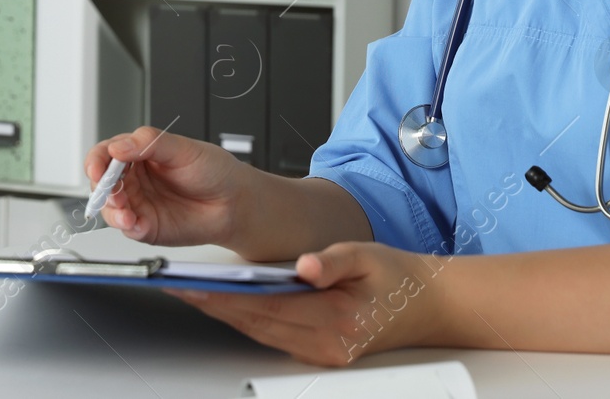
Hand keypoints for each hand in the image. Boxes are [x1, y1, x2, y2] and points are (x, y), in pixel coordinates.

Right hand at [83, 126, 246, 246]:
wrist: (235, 203)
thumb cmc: (214, 171)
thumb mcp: (183, 149)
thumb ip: (149, 143)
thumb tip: (119, 147)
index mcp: (139, 153)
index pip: (106, 153)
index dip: (97, 161)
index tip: (98, 169)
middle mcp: (135, 178)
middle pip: (102, 183)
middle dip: (102, 189)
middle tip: (113, 194)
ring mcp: (139, 203)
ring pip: (109, 208)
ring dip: (111, 211)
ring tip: (125, 213)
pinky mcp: (146, 226)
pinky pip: (127, 228)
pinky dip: (126, 227)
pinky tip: (135, 223)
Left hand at [165, 241, 447, 365]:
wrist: (433, 306)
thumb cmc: (402, 279)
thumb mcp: (369, 255)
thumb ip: (334, 259)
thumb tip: (305, 265)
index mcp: (336, 320)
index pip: (265, 307)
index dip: (223, 295)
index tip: (191, 283)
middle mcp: (326, 345)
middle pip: (254, 323)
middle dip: (212, 304)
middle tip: (175, 284)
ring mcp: (322, 354)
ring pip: (259, 332)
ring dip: (224, 313)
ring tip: (190, 291)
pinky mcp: (320, 354)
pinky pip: (272, 336)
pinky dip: (246, 319)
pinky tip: (226, 303)